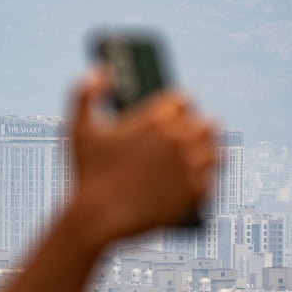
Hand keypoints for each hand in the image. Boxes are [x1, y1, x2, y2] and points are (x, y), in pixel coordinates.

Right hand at [66, 70, 217, 245]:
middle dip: (195, 128)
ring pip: (215, 150)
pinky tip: (198, 182)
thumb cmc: (85, 175)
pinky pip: (212, 181)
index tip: (174, 114)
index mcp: (157, 117)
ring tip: (201, 156)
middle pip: (205, 124)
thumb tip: (102, 71)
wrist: (96, 219)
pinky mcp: (196, 193)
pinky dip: (205, 181)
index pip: (182, 100)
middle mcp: (180, 138)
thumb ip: (84, 94)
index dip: (177, 107)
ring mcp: (191, 166)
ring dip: (207, 152)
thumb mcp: (76, 130)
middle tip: (190, 137)